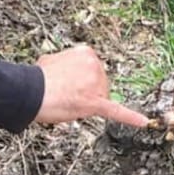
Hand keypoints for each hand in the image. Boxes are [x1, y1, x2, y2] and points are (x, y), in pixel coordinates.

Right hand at [34, 46, 148, 126]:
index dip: (82, 81)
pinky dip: (131, 117)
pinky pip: (117, 111)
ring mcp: (97, 85)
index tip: (71, 84)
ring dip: (87, 103)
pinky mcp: (98, 104)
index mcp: (86, 53)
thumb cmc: (38, 80)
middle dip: (86, 92)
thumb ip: (66, 64)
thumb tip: (64, 69)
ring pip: (102, 99)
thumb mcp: (51, 60)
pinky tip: (144, 122)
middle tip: (66, 94)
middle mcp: (95, 65)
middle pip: (101, 85)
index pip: (94, 70)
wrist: (30, 92)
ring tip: (68, 101)